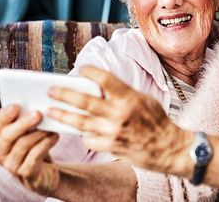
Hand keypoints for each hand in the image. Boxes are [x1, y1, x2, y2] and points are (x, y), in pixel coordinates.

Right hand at [0, 105, 61, 194]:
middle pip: (7, 136)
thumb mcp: (28, 133)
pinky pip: (35, 156)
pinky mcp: (26, 174)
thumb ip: (26, 120)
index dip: (5, 115)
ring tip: (51, 126)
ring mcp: (11, 166)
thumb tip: (35, 104)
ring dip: (38, 133)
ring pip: (22, 145)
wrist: (44, 172)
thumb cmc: (34, 146)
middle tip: (38, 114)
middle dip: (22, 124)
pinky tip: (55, 136)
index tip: (16, 106)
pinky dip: (46, 144)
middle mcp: (0, 153)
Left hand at [48, 66, 191, 173]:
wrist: (168, 148)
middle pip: (84, 101)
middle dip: (63, 95)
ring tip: (50, 111)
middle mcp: (119, 114)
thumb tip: (99, 85)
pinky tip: (79, 130)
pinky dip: (83, 135)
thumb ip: (121, 92)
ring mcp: (113, 132)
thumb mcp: (143, 99)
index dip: (90, 71)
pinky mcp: (110, 147)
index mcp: (129, 98)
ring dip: (62, 115)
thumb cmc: (156, 120)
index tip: (81, 69)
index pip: (104, 79)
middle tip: (50, 90)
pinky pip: (89, 139)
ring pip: (80, 122)